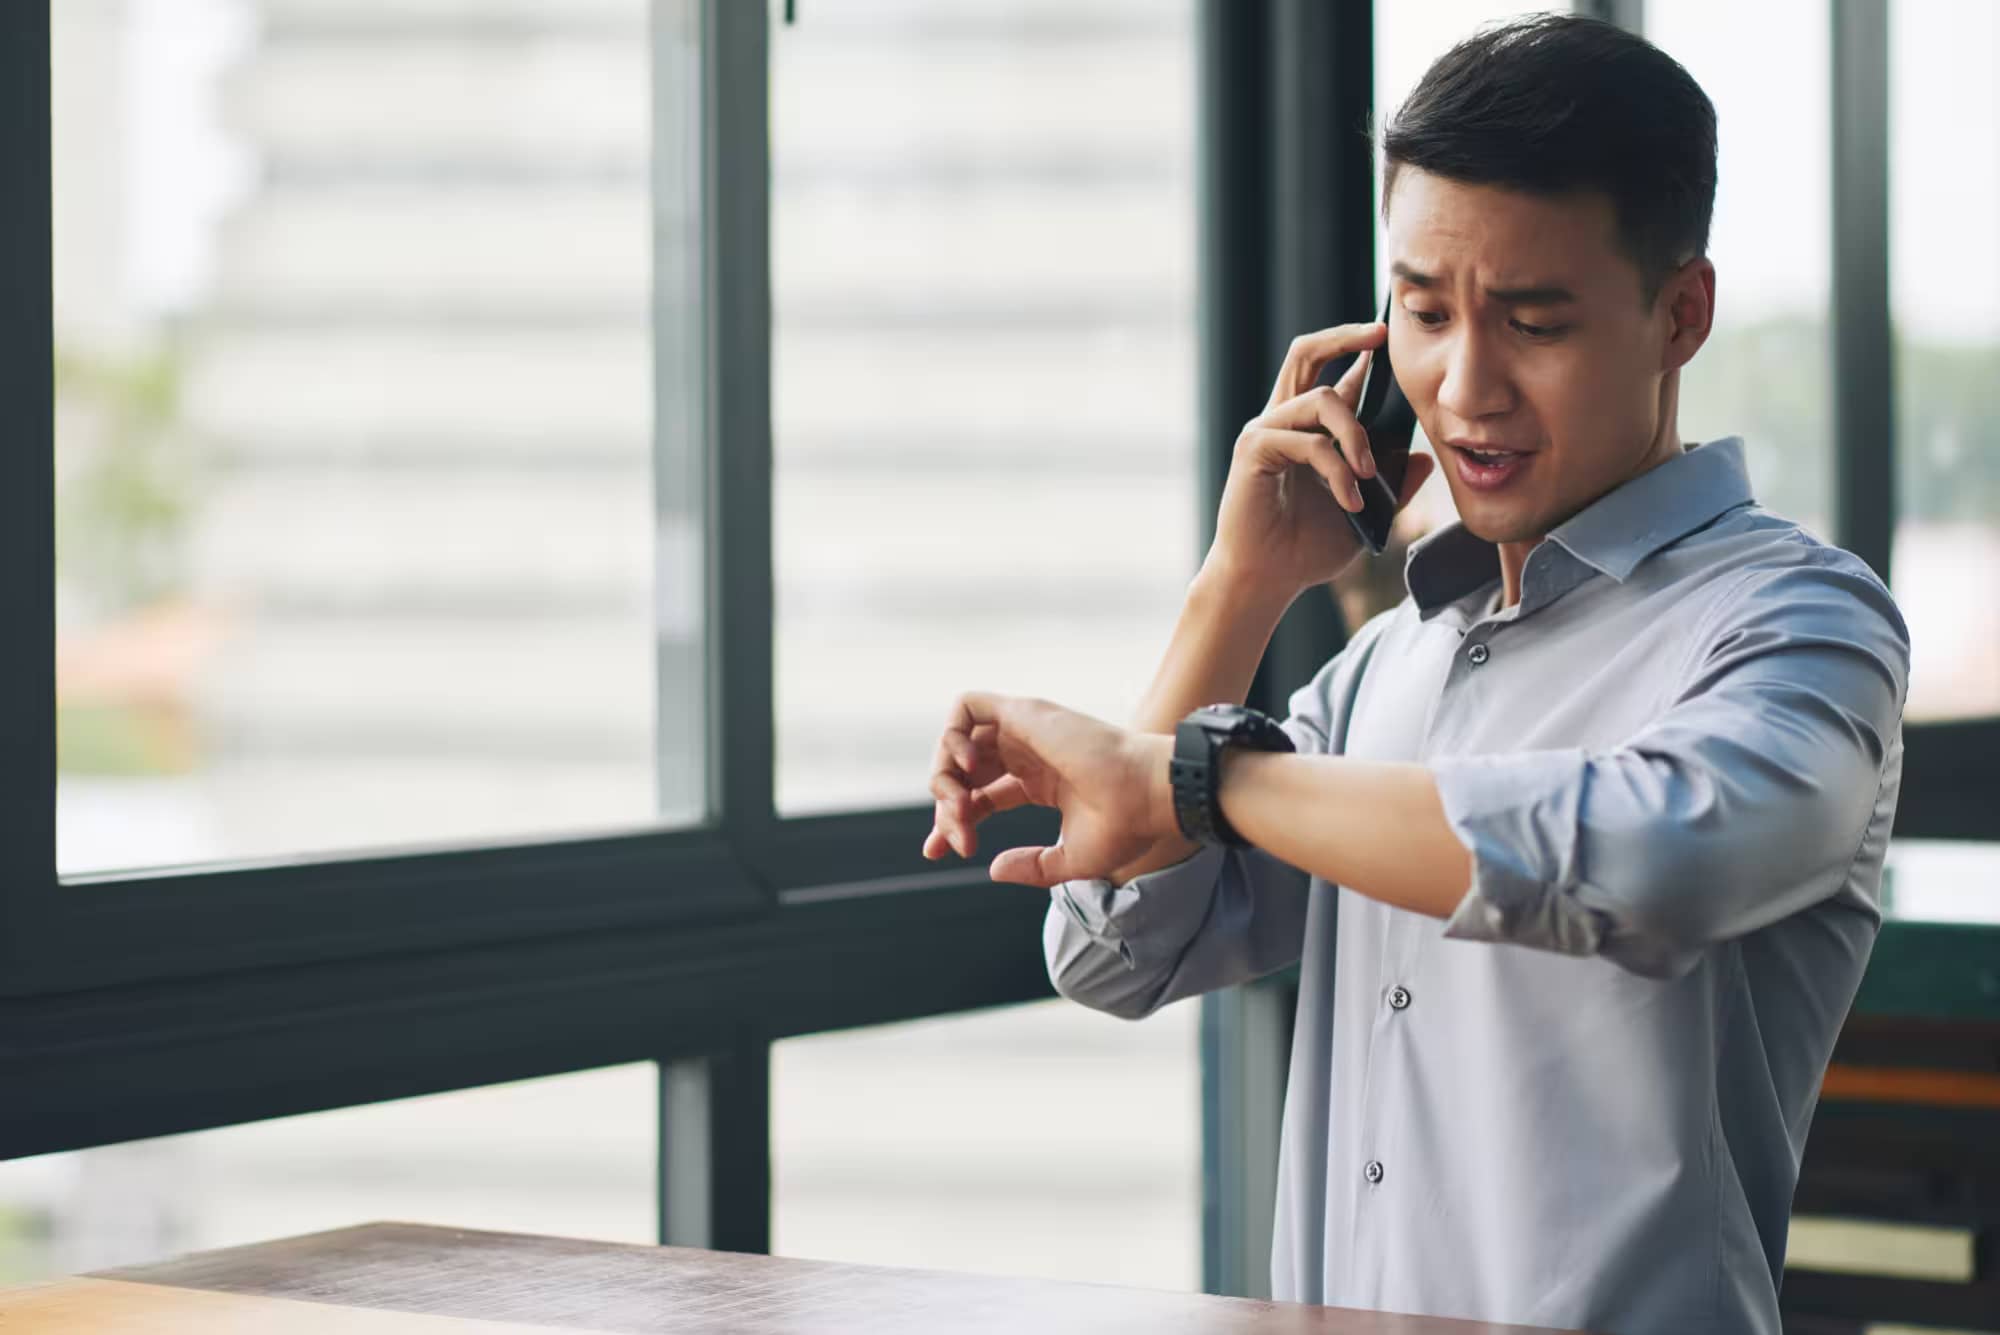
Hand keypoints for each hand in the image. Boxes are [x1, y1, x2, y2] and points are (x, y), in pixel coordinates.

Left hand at [921, 692, 1175, 888]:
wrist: (1146, 796)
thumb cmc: (1124, 826)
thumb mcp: (1069, 860)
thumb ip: (1030, 867)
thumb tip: (992, 869)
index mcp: (1040, 782)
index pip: (981, 796)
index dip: (954, 820)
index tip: (938, 852)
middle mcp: (1028, 753)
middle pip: (964, 773)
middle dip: (945, 807)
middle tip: (954, 841)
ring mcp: (1025, 731)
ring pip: (958, 741)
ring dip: (944, 775)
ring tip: (960, 807)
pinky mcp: (1024, 712)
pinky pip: (967, 706)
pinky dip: (953, 734)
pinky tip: (967, 768)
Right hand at [1206, 320, 1433, 595]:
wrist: (1267, 580)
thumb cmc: (1307, 548)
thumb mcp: (1366, 513)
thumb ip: (1391, 486)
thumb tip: (1424, 458)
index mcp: (1309, 428)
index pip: (1335, 373)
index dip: (1360, 349)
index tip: (1392, 333)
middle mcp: (1284, 420)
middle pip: (1307, 353)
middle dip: (1346, 336)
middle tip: (1381, 333)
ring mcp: (1266, 431)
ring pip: (1321, 400)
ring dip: (1356, 435)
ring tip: (1369, 476)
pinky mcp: (1255, 450)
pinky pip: (1308, 442)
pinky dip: (1336, 469)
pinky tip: (1351, 501)